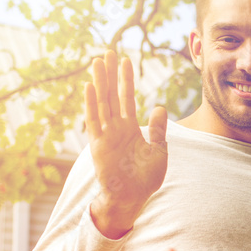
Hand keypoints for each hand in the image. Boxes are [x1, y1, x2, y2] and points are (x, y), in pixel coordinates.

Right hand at [86, 50, 168, 237]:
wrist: (132, 198)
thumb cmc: (145, 178)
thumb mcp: (158, 151)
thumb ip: (157, 130)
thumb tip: (160, 107)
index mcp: (130, 128)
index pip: (127, 98)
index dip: (126, 79)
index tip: (126, 60)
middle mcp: (115, 128)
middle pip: (111, 95)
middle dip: (110, 74)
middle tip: (107, 52)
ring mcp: (105, 134)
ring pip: (101, 102)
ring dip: (99, 82)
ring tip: (97, 61)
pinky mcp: (97, 144)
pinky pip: (93, 120)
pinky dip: (91, 103)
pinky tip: (90, 86)